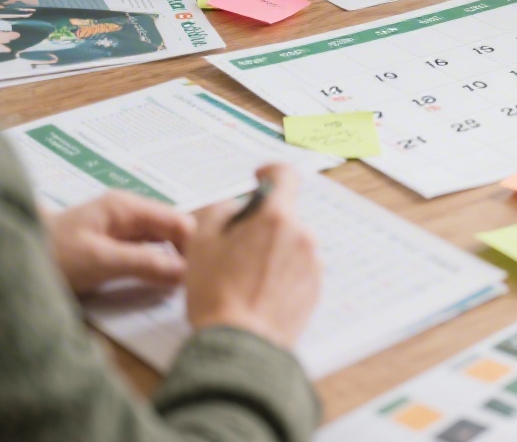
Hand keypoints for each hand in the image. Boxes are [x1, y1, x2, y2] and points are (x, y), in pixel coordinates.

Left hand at [44, 191, 193, 294]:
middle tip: (192, 286)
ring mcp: (122, 231)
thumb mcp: (100, 261)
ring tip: (180, 288)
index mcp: (126, 207)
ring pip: (163, 244)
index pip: (179, 221)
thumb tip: (186, 272)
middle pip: (174, 232)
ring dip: (172, 264)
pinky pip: (147, 255)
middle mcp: (129, 214)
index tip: (198, 275)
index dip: (193, 246)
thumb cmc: (53, 255)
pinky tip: (160, 285)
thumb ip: (143, 263)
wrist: (11, 262)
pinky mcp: (115, 248)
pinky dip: (156, 268)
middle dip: (185, 255)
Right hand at [184, 164, 320, 348]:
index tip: (259, 178)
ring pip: (289, 245)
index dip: (269, 172)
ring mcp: (312, 264)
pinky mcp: (315, 289)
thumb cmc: (217, 294)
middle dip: (260, 227)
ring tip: (242, 281)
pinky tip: (257, 294)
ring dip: (270, 253)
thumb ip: (221, 211)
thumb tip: (236, 209)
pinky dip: (280, 276)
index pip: (285, 175)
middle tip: (232, 252)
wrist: (240, 344)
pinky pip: (297, 270)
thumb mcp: (201, 241)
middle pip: (282, 217)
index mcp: (276, 218)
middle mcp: (302, 236)